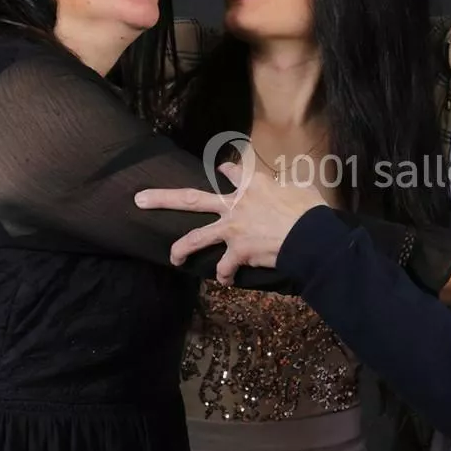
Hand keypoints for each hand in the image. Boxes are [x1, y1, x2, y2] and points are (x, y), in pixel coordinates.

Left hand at [134, 160, 326, 282]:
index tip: (221, 170)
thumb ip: (289, 187)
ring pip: (196, 238)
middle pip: (191, 199)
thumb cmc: (311, 212)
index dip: (227, 172)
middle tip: (139, 199)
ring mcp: (233, 228)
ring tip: (173, 257)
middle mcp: (236, 204)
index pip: (233, 172)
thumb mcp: (302, 189)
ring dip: (181, 248)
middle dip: (162, 199)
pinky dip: (224, 275)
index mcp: (253, 184)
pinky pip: (224, 267)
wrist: (311, 236)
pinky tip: (225, 280)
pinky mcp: (238, 252)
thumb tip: (293, 187)